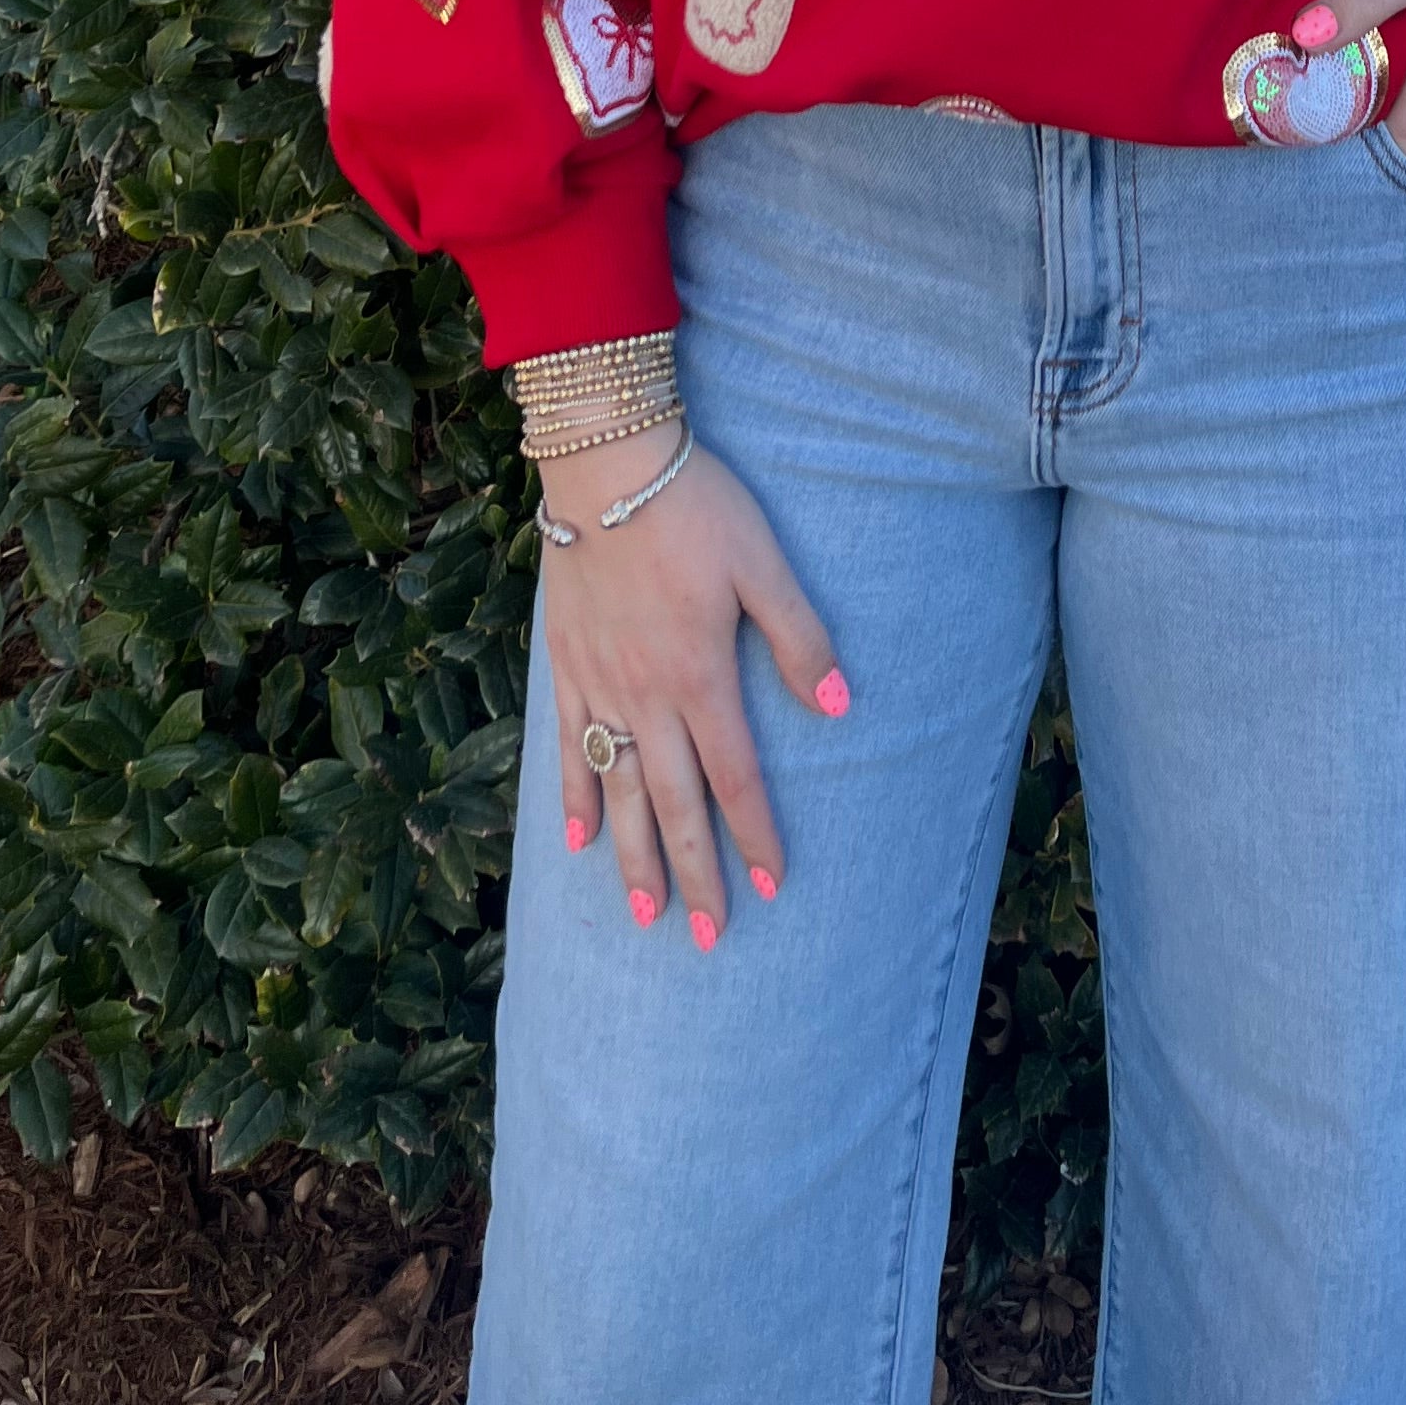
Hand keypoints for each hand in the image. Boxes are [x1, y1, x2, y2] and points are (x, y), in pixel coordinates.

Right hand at [538, 430, 846, 947]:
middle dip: (695, 874)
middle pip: (674, 803)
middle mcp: (646, 696)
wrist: (605, 466)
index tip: (773, 888)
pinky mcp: (566, 663)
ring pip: (619, 789)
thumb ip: (798, 636)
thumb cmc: (694, 507)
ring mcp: (600, 684)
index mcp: (700, 677)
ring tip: (644, 913)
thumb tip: (839, 707)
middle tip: (709, 938)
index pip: (734, 777)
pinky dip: (576, 794)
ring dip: (632, 855)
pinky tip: (577, 837)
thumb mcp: (762, 563)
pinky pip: (568, 744)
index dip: (755, 835)